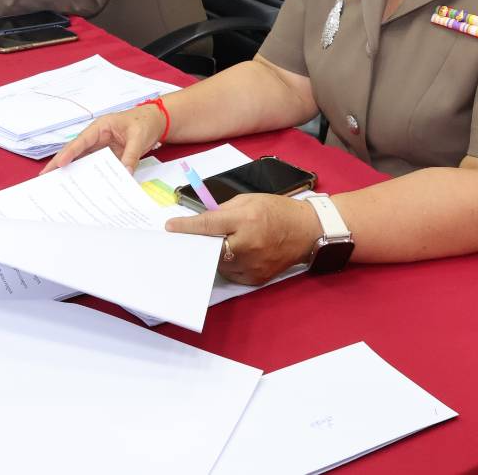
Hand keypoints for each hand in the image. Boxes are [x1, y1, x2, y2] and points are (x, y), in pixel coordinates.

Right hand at [42, 105, 165, 173]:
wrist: (156, 121)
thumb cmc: (145, 122)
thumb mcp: (138, 137)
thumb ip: (131, 155)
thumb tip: (124, 173)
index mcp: (101, 127)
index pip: (81, 141)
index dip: (69, 153)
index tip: (59, 164)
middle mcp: (97, 137)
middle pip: (76, 151)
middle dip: (60, 163)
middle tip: (45, 176)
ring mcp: (101, 147)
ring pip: (83, 160)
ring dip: (72, 171)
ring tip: (57, 185)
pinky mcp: (108, 155)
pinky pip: (96, 166)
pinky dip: (89, 175)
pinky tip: (83, 186)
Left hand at [165, 194, 320, 285]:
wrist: (306, 231)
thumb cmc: (277, 211)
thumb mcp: (248, 200)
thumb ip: (224, 211)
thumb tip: (203, 222)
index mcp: (246, 219)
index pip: (208, 224)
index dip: (187, 227)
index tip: (170, 228)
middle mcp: (248, 244)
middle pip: (211, 249)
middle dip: (201, 244)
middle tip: (193, 240)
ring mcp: (253, 264)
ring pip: (220, 264)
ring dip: (216, 255)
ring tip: (225, 244)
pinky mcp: (257, 278)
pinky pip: (232, 274)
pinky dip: (229, 265)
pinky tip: (237, 255)